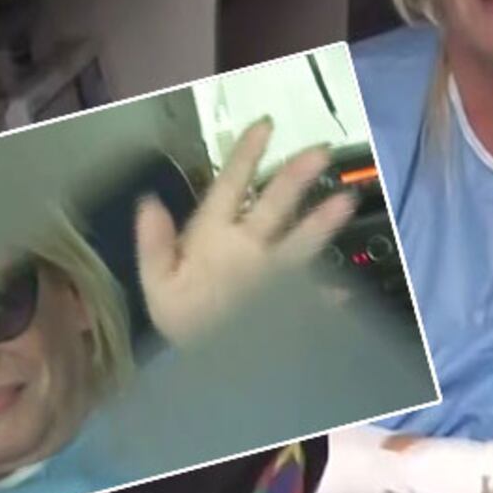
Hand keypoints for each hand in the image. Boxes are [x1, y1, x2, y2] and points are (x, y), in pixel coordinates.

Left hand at [136, 119, 356, 344]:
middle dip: (294, 177)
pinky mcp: (287, 304)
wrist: (199, 368)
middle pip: (274, 204)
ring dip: (320, 223)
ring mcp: (271, 275)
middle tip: (318, 151)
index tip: (265, 125)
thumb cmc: (182, 318)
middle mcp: (249, 246)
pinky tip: (339, 292)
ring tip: (344, 202)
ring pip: (298, 242)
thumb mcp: (157, 284)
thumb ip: (154, 245)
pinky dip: (326, 296)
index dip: (246, 155)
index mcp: (216, 234)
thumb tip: (148, 201)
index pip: (232, 185)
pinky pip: (310, 297)